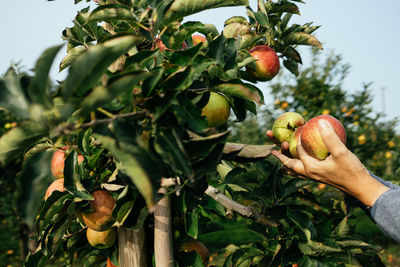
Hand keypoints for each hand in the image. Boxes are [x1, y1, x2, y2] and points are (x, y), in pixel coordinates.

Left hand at [270, 119, 389, 206]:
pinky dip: (297, 167)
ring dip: (286, 163)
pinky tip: (299, 163)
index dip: (295, 139)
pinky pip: (303, 171)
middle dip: (280, 156)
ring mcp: (314, 176)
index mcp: (310, 168)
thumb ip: (330, 138)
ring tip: (278, 160)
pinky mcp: (320, 177)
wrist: (361, 188)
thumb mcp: (341, 153)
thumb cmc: (351, 171)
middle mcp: (309, 173)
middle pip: (289, 164)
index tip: (296, 129)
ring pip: (295, 170)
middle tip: (272, 149)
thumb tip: (320, 122)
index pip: (298, 151)